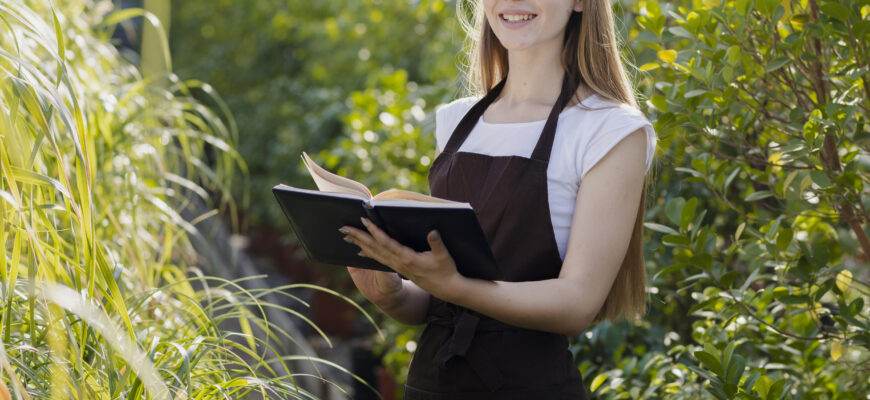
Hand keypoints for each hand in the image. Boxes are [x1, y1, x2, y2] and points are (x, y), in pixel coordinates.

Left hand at [340, 218, 461, 300]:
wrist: (446, 289)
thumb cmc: (446, 271)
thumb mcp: (444, 257)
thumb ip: (437, 244)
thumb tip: (433, 232)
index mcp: (407, 259)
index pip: (386, 243)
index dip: (375, 232)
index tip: (364, 221)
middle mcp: (398, 263)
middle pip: (374, 248)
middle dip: (359, 237)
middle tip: (344, 228)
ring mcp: (397, 267)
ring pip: (374, 254)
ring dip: (360, 244)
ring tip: (346, 236)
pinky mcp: (398, 268)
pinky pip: (379, 259)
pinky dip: (368, 253)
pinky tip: (359, 250)